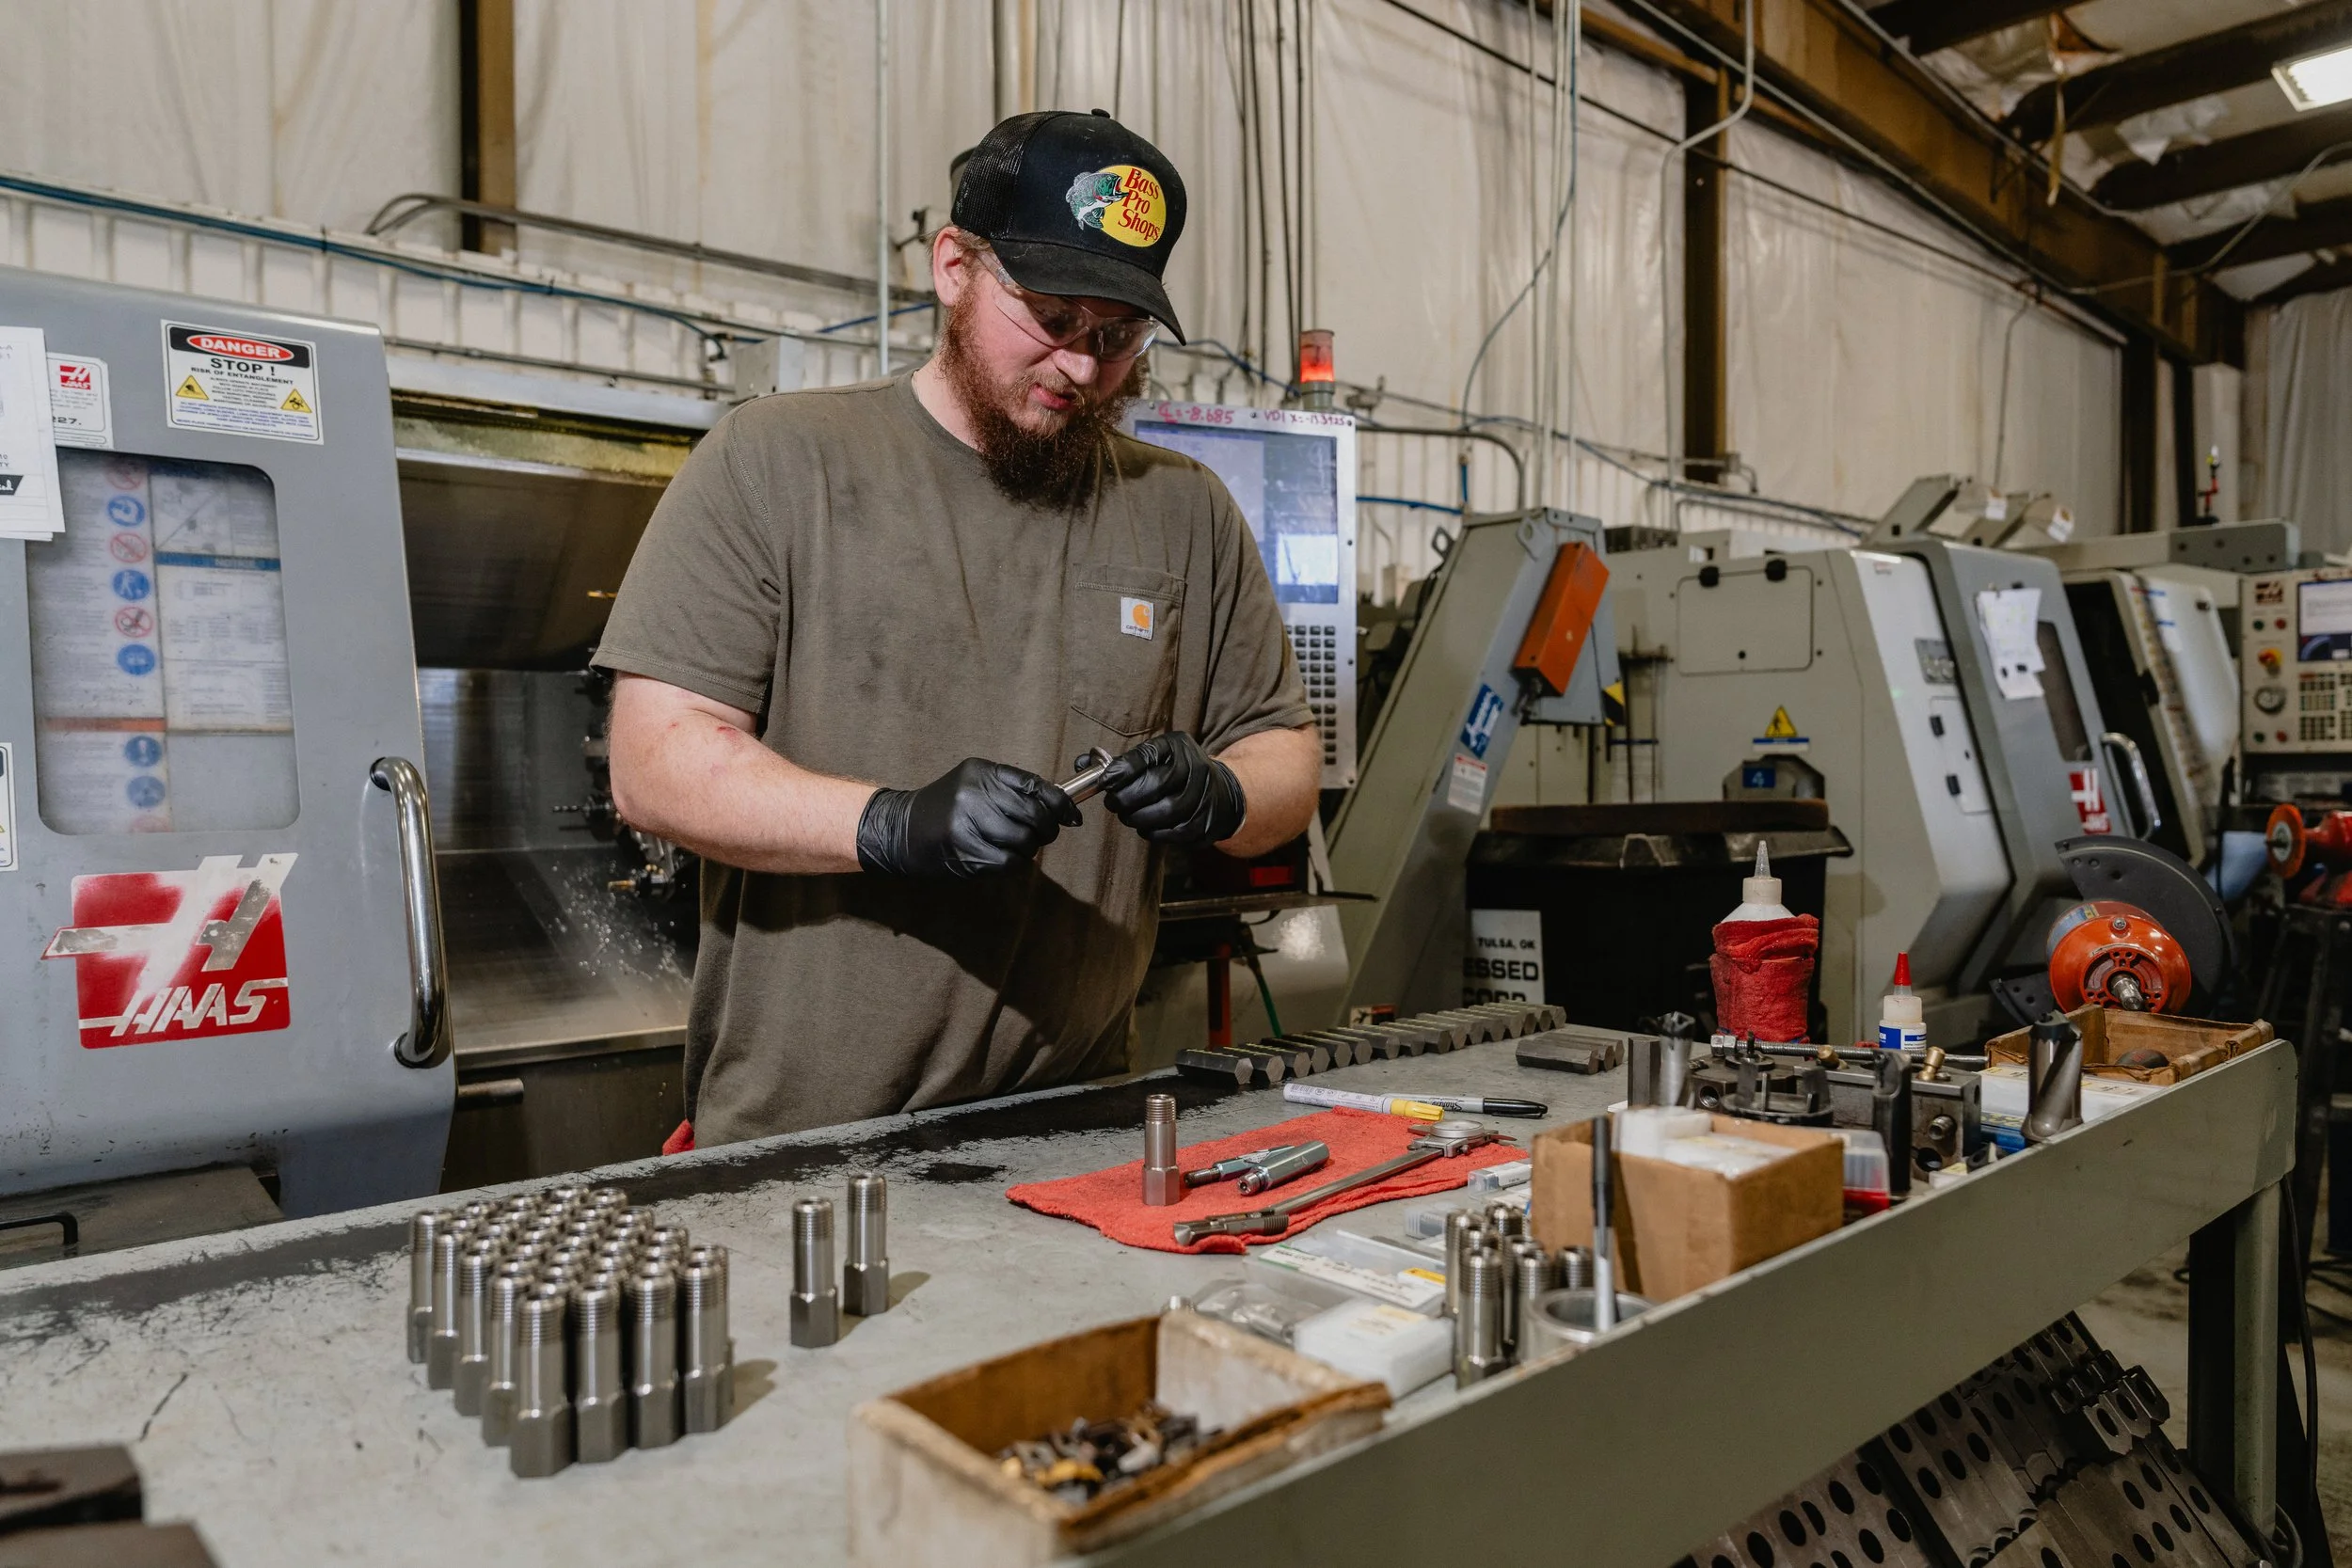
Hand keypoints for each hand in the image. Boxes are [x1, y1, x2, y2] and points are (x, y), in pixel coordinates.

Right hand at [855, 758, 1080, 877]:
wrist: (901, 829)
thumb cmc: (946, 807)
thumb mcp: (974, 784)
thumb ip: (1012, 790)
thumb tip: (1060, 806)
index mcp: (982, 772)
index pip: (1035, 785)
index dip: (1060, 803)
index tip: (1072, 815)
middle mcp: (975, 794)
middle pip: (1035, 815)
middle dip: (1047, 829)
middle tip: (1044, 834)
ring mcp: (969, 824)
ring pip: (1025, 841)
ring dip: (1028, 848)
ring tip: (1015, 845)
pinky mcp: (966, 853)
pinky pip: (1009, 862)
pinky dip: (1014, 863)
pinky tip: (1002, 857)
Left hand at [1098, 733, 1247, 845]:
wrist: (1221, 793)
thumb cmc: (1176, 772)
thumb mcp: (1154, 755)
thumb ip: (1120, 761)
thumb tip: (1081, 764)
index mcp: (1178, 747)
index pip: (1147, 755)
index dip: (1122, 769)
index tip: (1105, 781)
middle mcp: (1195, 769)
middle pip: (1154, 786)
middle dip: (1125, 797)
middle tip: (1113, 802)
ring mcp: (1203, 798)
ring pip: (1163, 812)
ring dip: (1136, 817)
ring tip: (1127, 815)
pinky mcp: (1204, 824)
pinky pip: (1171, 833)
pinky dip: (1151, 832)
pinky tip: (1144, 826)